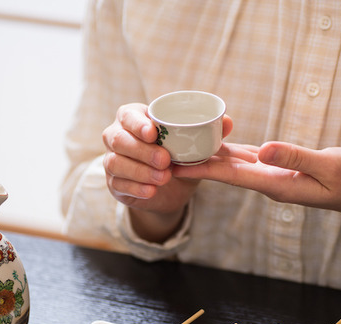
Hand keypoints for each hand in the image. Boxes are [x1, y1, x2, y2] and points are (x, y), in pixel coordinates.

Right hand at [102, 103, 232, 241]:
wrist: (172, 189)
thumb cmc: (179, 157)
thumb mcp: (194, 146)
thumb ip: (209, 133)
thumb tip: (228, 122)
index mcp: (134, 119)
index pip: (127, 115)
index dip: (137, 123)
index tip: (153, 133)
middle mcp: (117, 136)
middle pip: (119, 139)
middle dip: (142, 150)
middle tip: (165, 160)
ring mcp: (112, 160)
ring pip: (115, 163)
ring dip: (140, 171)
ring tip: (164, 178)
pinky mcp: (113, 183)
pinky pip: (118, 184)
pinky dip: (136, 188)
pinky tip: (151, 191)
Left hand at [173, 141, 340, 240]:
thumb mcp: (329, 167)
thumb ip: (296, 158)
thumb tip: (263, 150)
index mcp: (276, 184)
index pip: (229, 176)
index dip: (199, 169)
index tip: (171, 166)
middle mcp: (269, 182)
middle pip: (224, 171)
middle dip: (194, 163)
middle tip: (163, 153)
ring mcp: (274, 176)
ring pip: (233, 164)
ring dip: (206, 156)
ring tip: (179, 146)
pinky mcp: (280, 167)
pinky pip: (247, 157)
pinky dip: (228, 149)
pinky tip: (214, 141)